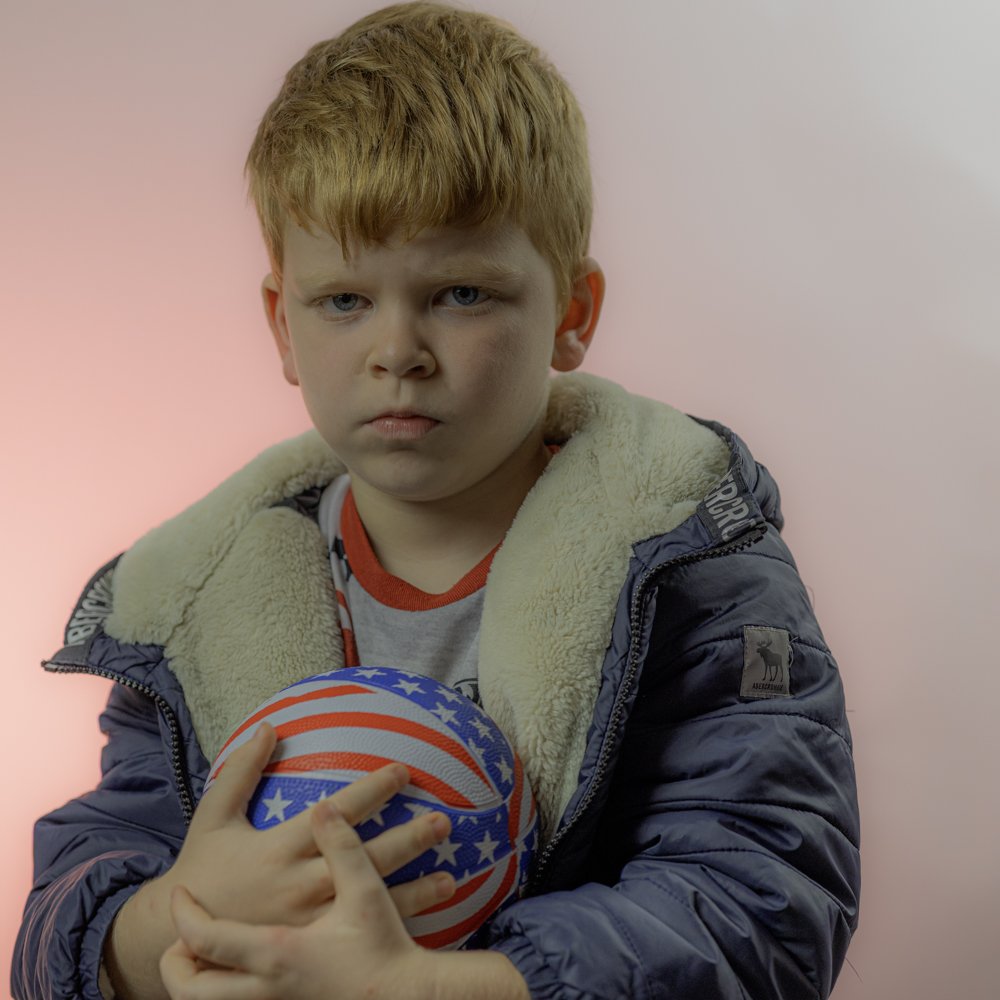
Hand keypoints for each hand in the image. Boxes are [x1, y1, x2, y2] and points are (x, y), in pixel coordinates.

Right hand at [105, 723, 450, 998]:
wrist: (182, 936)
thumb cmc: (202, 868)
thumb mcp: (213, 815)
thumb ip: (242, 769)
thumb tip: (270, 725)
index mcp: (280, 848)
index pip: (338, 814)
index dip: (373, 791)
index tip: (403, 771)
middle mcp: (299, 885)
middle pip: (363, 860)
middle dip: (406, 840)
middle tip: (443, 821)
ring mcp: (308, 921)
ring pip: (368, 904)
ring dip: (413, 892)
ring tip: (451, 877)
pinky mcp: (311, 946)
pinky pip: (357, 935)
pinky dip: (392, 927)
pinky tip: (426, 921)